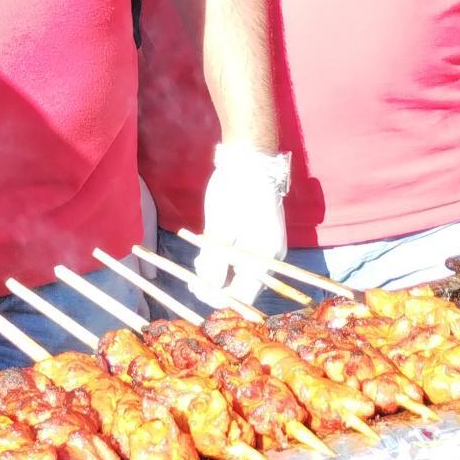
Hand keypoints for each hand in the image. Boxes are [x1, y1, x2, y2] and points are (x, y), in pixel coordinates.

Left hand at [196, 142, 290, 295]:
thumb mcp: (220, 228)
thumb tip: (208, 287)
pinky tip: (207, 251)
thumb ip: (214, 260)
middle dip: (215, 285)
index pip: (244, 295)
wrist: (249, 161)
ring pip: (239, 274)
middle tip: (192, 276)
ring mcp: (263, 247)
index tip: (195, 290)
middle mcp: (267, 257)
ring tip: (199, 260)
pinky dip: (222, 260)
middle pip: (242, 287)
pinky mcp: (256, 238)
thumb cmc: (236, 192)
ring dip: (216, 273)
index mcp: (264, 257)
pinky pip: (240, 260)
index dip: (218, 298)